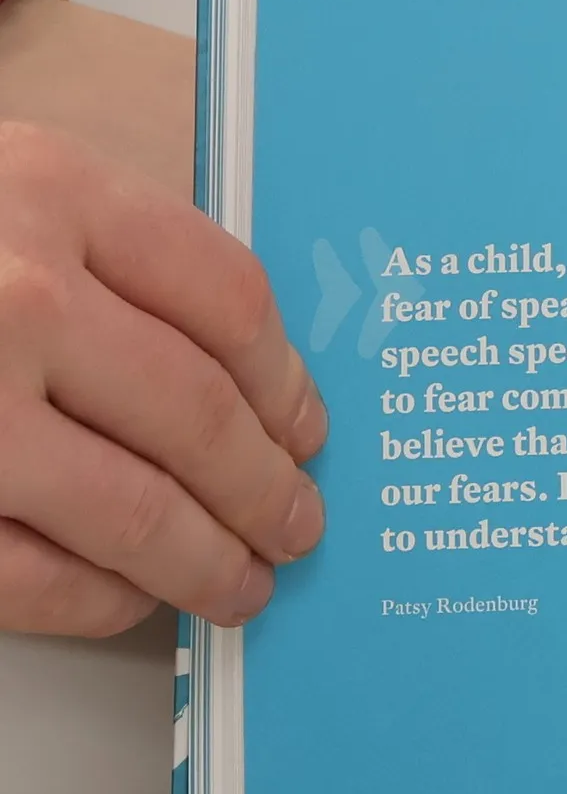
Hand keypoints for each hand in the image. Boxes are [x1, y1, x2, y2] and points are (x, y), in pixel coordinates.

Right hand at [0, 118, 326, 634]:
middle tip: (298, 524)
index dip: (288, 384)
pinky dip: (106, 602)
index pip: (230, 303)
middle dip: (269, 491)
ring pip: (140, 513)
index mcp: (48, 191)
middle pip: (202, 417)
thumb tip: (244, 373)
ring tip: (245, 583)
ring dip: (212, 564)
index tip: (310, 430)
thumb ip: (99, 250)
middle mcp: (13, 292)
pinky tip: (134, 601)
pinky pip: (40, 579)